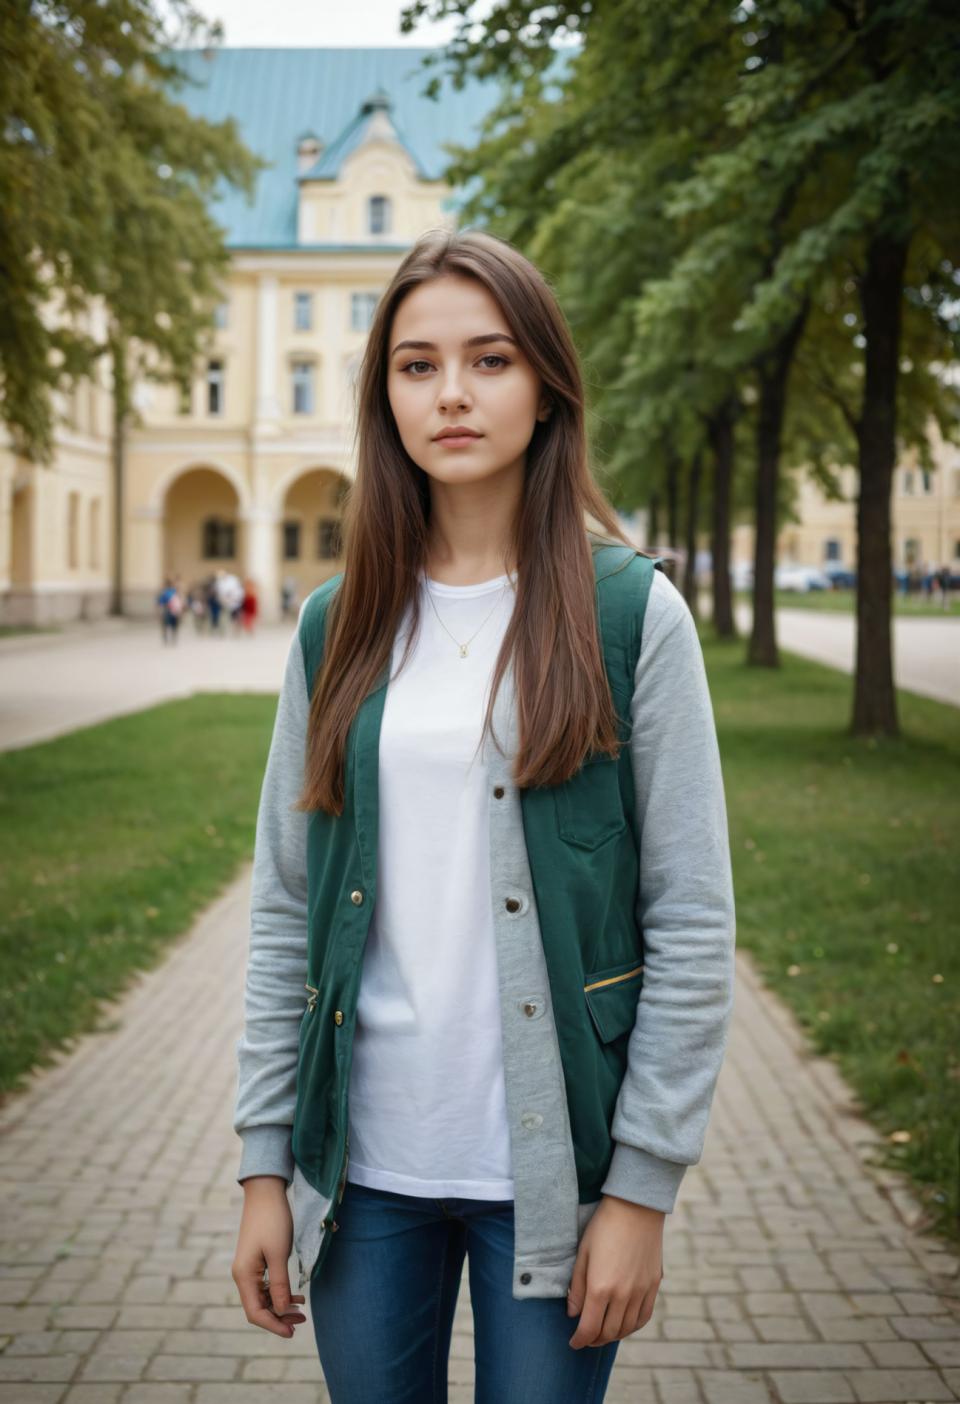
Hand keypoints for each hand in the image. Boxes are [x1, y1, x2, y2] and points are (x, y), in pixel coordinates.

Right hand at [232, 1176, 306, 1337]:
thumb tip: (281, 1311)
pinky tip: (297, 1295)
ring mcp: (249, 1268)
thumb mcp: (279, 1254)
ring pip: (264, 1297)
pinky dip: (280, 1292)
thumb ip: (279, 1284)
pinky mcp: (257, 1261)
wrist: (266, 1192)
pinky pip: (267, 1285)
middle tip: (302, 1320)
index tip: (292, 1332)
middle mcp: (243, 1275)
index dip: (273, 1325)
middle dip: (280, 1317)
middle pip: (259, 1307)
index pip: (255, 1312)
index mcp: (244, 1276)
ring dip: (281, 1305)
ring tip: (302, 1308)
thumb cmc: (273, 1221)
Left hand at [566, 1195, 664, 1347]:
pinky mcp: (653, 1285)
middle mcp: (622, 1295)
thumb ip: (577, 1288)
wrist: (635, 1207)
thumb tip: (573, 1314)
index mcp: (600, 1288)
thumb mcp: (582, 1254)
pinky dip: (633, 1326)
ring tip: (603, 1332)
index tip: (573, 1343)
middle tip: (586, 1338)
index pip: (589, 1328)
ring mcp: (641, 1291)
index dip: (579, 1340)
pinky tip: (624, 1324)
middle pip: (608, 1332)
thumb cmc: (603, 1226)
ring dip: (613, 1335)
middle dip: (594, 1340)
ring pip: (627, 1328)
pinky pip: (644, 1316)